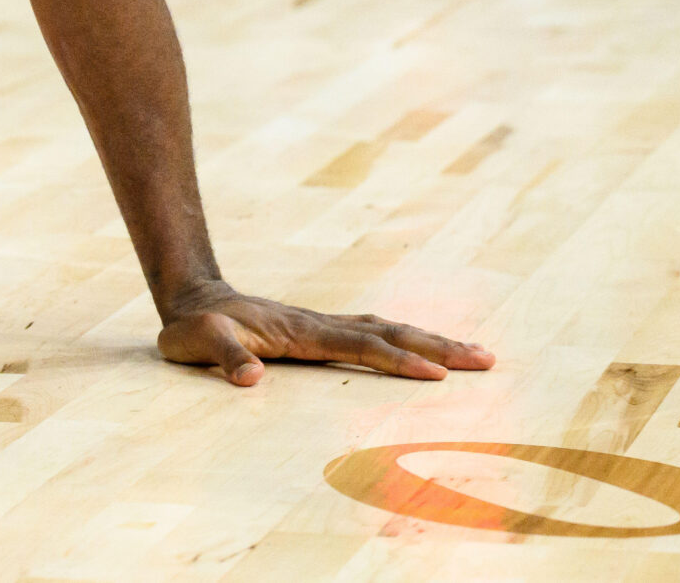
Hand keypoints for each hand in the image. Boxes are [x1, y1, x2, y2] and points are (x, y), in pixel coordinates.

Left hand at [156, 283, 493, 385]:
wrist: (194, 299)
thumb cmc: (195, 327)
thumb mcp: (198, 342)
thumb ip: (224, 357)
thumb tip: (250, 380)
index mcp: (300, 333)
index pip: (359, 346)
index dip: (396, 361)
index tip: (436, 375)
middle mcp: (321, 325)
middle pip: (390, 333)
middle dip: (438, 347)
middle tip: (486, 359)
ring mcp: (324, 325)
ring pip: (389, 330)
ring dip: (432, 342)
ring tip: (477, 355)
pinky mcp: (323, 331)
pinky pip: (376, 334)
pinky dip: (408, 340)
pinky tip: (428, 350)